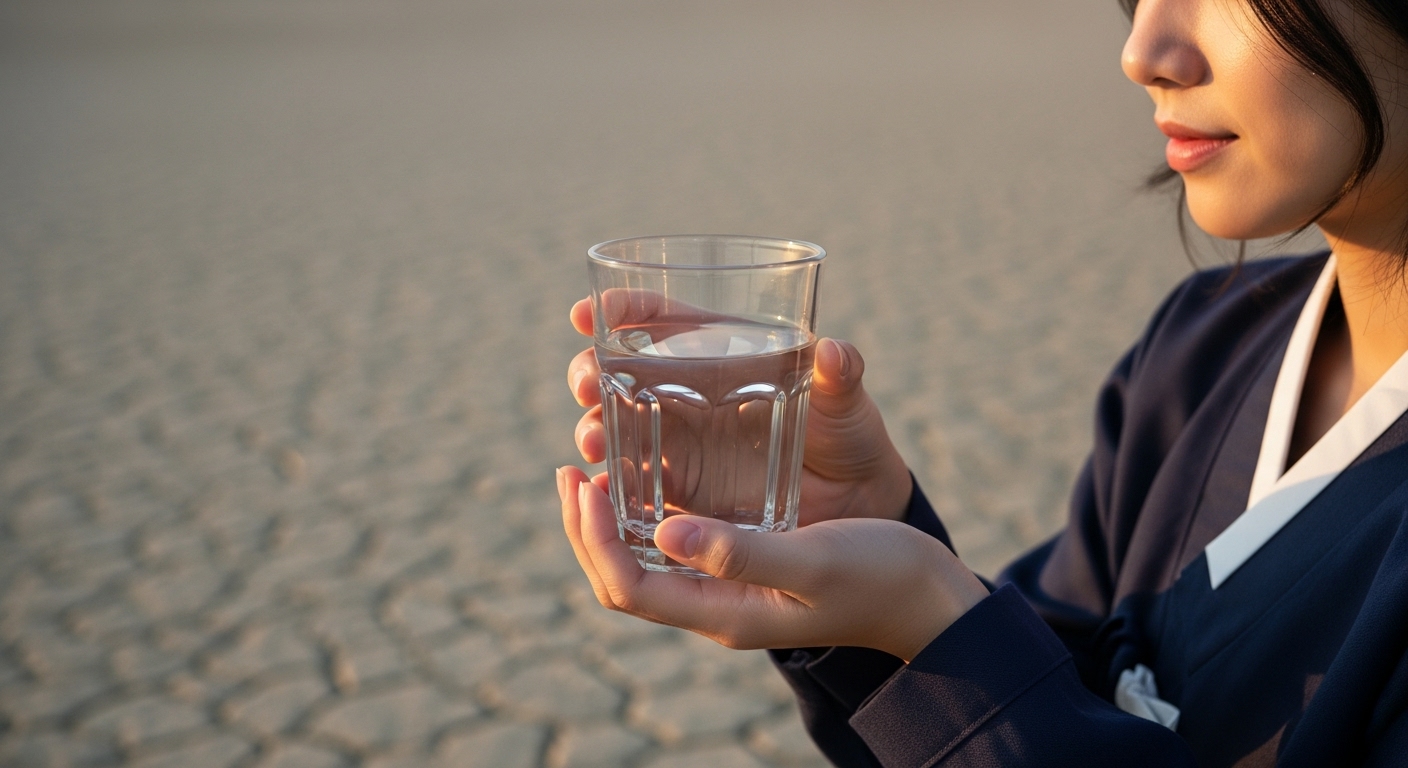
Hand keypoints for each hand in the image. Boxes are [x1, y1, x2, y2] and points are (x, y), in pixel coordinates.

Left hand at [556, 467, 987, 660]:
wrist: (925, 597)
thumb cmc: (879, 575)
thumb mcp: (812, 559)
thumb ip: (740, 551)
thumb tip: (665, 531)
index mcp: (723, 613)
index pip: (627, 585)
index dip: (592, 536)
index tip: (584, 479)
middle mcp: (714, 607)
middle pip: (621, 577)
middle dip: (585, 526)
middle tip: (570, 467)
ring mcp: (726, 592)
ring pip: (642, 562)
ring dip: (610, 519)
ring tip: (595, 465)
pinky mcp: (742, 569)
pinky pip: (674, 547)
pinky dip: (647, 512)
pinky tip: (651, 474)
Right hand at [567, 298, 912, 523]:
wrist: (855, 504)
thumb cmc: (850, 437)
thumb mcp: (847, 403)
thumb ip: (842, 376)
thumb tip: (834, 351)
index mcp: (722, 353)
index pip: (662, 319)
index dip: (625, 310)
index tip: (591, 312)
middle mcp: (691, 392)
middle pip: (621, 369)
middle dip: (589, 369)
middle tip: (585, 382)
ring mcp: (682, 441)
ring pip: (617, 424)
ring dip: (594, 426)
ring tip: (594, 439)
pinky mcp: (683, 488)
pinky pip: (634, 482)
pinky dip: (610, 484)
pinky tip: (598, 489)